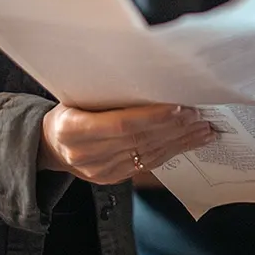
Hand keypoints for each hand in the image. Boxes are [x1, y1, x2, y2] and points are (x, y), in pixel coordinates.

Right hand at [38, 102, 212, 182]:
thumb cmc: (67, 110)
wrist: (51, 145)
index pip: (120, 124)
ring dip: (179, 141)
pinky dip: (172, 151)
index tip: (178, 107)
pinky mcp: (114, 178)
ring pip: (148, 154)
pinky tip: (190, 141)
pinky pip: (148, 164)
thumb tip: (151, 77)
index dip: (151, 117)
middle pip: (138, 140)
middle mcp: (85, 154)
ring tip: (203, 127)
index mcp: (72, 129)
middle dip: (173, 127)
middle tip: (199, 113)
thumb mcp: (76, 96)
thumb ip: (106, 93)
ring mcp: (100, 171)